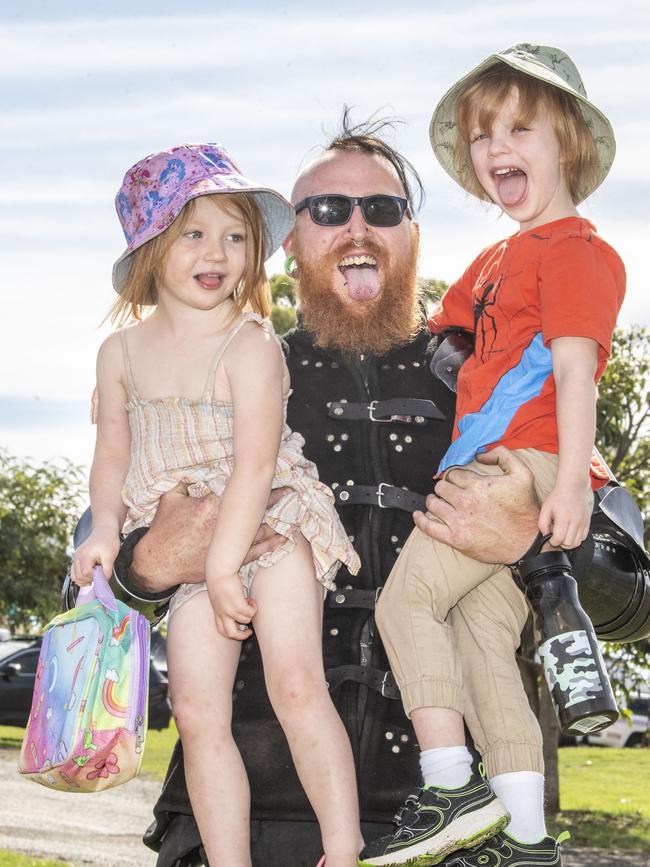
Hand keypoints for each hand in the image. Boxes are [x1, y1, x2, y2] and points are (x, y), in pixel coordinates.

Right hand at [72, 526, 119, 585]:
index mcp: (85, 555)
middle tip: (99, 575)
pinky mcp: (77, 557)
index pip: (85, 574)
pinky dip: (80, 576)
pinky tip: (90, 575)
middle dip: (89, 580)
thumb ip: (107, 570)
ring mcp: (76, 557)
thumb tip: (104, 582)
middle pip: (78, 576)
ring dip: (84, 580)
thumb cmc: (109, 541)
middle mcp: (78, 556)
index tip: (102, 574)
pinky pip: (74, 571)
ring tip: (95, 576)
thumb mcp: (111, 556)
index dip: (94, 577)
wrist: (105, 530)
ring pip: (74, 576)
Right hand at [130, 487, 288, 590]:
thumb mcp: (170, 499)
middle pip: (254, 509)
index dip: (255, 482)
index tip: (268, 473)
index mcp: (211, 506)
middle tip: (291, 490)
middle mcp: (223, 525)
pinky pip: (255, 552)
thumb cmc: (164, 530)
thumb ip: (184, 480)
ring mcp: (228, 545)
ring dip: (277, 520)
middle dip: (273, 498)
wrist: (158, 563)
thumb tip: (192, 465)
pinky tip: (283, 537)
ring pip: (259, 530)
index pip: (239, 490)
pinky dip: (271, 544)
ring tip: (294, 510)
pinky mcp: (229, 561)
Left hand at [207, 573, 257, 640]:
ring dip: (251, 613)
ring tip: (250, 602)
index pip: (221, 631)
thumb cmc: (220, 581)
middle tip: (249, 631)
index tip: (240, 630)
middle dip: (242, 636)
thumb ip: (226, 605)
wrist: (220, 572)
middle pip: (231, 633)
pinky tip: (251, 600)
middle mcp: (222, 613)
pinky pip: (251, 612)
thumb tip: (239, 610)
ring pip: (245, 620)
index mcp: (217, 612)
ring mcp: (230, 610)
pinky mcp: (238, 604)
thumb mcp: (220, 597)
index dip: (232, 634)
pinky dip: (254, 607)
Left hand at [413, 446, 539, 562]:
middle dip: (444, 488)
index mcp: (478, 485)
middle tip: (450, 493)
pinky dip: (420, 520)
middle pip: (441, 488)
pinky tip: (418, 515)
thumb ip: (502, 456)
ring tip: (438, 502)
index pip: (453, 474)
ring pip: (433, 504)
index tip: (458, 482)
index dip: (455, 477)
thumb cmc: (525, 510)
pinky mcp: (455, 538)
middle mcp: (466, 501)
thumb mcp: (523, 474)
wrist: (527, 542)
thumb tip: (480, 455)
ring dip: (434, 501)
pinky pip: (429, 527)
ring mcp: (459, 520)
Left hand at [538, 482, 590, 548]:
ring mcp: (583, 523)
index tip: (550, 537)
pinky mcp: (588, 523)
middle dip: (560, 543)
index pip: (559, 539)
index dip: (552, 541)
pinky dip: (576, 538)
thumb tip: (545, 535)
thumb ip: (542, 524)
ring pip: (577, 543)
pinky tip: (570, 532)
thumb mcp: (545, 509)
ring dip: (569, 542)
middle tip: (556, 536)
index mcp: (563, 518)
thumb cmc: (558, 497)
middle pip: (568, 544)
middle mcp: (575, 522)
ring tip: (563, 534)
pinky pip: (583, 538)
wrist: (572, 488)